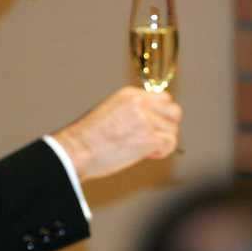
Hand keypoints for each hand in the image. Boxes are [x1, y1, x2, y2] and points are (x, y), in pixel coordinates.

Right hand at [52, 87, 181, 181]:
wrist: (77, 150)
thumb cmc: (88, 137)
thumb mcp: (111, 111)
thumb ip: (133, 111)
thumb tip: (150, 121)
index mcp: (130, 95)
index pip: (164, 99)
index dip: (161, 115)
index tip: (153, 126)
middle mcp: (141, 104)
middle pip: (174, 111)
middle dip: (168, 126)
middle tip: (155, 138)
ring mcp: (146, 120)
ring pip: (173, 130)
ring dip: (164, 141)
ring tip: (147, 149)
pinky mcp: (149, 138)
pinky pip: (170, 143)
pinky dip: (162, 152)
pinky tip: (148, 155)